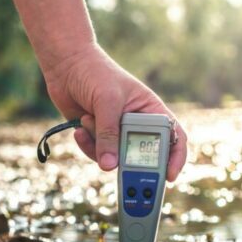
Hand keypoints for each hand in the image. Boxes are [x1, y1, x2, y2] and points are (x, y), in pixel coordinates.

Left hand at [43, 45, 186, 180]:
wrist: (66, 65)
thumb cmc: (95, 73)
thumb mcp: (107, 102)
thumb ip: (109, 134)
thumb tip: (109, 166)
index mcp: (150, 110)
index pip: (173, 136)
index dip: (176, 157)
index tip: (170, 175)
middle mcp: (136, 124)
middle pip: (143, 155)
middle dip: (130, 163)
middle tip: (121, 172)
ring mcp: (116, 132)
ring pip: (116, 158)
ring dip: (99, 145)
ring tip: (88, 120)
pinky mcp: (97, 137)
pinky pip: (97, 154)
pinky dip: (87, 144)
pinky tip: (79, 127)